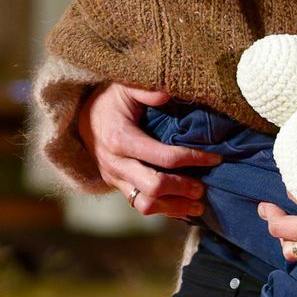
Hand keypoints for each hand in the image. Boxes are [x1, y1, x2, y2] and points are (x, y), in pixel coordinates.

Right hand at [79, 81, 217, 219]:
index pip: (163, 157)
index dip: (192, 159)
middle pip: (154, 187)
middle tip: (203, 187)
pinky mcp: (116, 186)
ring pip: (145, 205)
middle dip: (182, 188)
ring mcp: (114, 178)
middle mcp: (116, 163)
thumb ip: (145, 90)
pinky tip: (184, 210)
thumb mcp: (125, 87)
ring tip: (198, 205)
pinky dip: (164, 210)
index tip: (215, 158)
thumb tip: (167, 94)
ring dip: (174, 207)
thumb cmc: (110, 100)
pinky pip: (139, 205)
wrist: (81, 118)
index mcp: (120, 139)